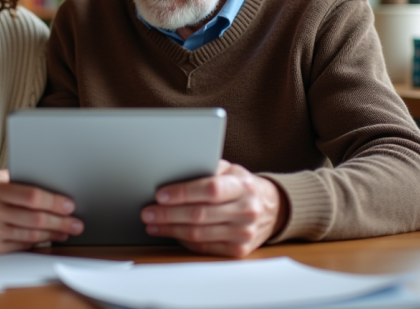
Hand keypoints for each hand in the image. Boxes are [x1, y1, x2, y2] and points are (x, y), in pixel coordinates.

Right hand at [0, 169, 83, 253]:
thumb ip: (18, 181)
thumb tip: (52, 185)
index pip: (31, 196)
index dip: (54, 201)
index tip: (70, 204)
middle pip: (34, 218)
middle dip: (60, 221)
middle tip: (76, 222)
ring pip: (30, 234)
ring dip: (53, 233)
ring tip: (67, 230)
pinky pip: (21, 245)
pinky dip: (38, 241)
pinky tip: (49, 237)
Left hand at [141, 160, 287, 256]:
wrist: (271, 208)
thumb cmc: (241, 185)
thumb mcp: (230, 170)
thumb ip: (206, 169)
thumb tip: (172, 170)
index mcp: (243, 186)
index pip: (210, 190)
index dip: (183, 193)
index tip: (160, 194)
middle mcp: (246, 210)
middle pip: (200, 214)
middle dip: (168, 214)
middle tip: (147, 212)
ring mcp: (244, 233)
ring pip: (199, 233)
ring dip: (170, 229)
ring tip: (152, 223)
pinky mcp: (238, 250)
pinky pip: (204, 246)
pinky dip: (183, 240)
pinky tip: (170, 233)